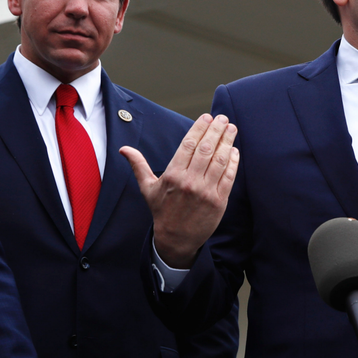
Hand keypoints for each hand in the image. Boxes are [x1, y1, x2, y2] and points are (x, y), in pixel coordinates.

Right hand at [121, 113, 238, 267]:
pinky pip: (229, 176)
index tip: (207, 117)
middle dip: (216, 130)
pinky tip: (234, 150)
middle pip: (206, 148)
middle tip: (222, 118)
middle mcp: (190, 181)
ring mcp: (206, 191)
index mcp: (173, 175)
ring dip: (227, 141)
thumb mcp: (148, 188)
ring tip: (231, 128)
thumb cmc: (162, 211)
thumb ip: (139, 166)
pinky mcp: (219, 201)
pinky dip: (233, 161)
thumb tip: (123, 149)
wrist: (176, 239)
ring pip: (220, 160)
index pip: (188, 144)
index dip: (199, 128)